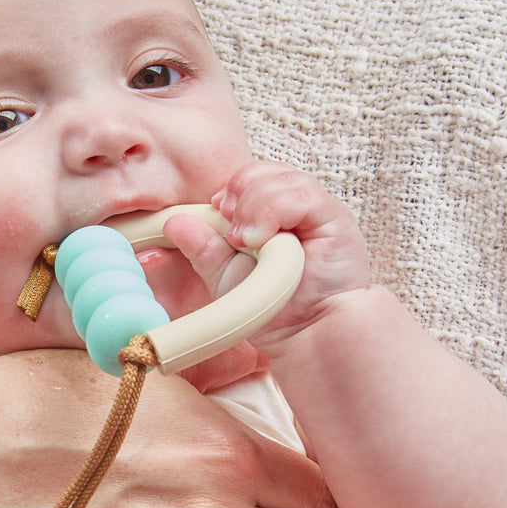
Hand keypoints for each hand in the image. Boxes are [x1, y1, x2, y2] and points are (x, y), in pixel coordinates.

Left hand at [164, 160, 369, 354]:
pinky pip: (301, 195)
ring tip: (246, 242)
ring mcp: (312, 211)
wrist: (306, 334)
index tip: (216, 212)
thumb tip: (173, 223)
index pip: (245, 180)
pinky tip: (262, 238)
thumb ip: (202, 249)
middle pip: (259, 172)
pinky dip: (274, 210)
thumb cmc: (271, 311)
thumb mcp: (226, 277)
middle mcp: (290, 209)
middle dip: (238, 193)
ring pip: (278, 179)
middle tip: (231, 231)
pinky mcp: (333, 218)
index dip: (228, 191)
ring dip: (253, 205)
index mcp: (266, 216)